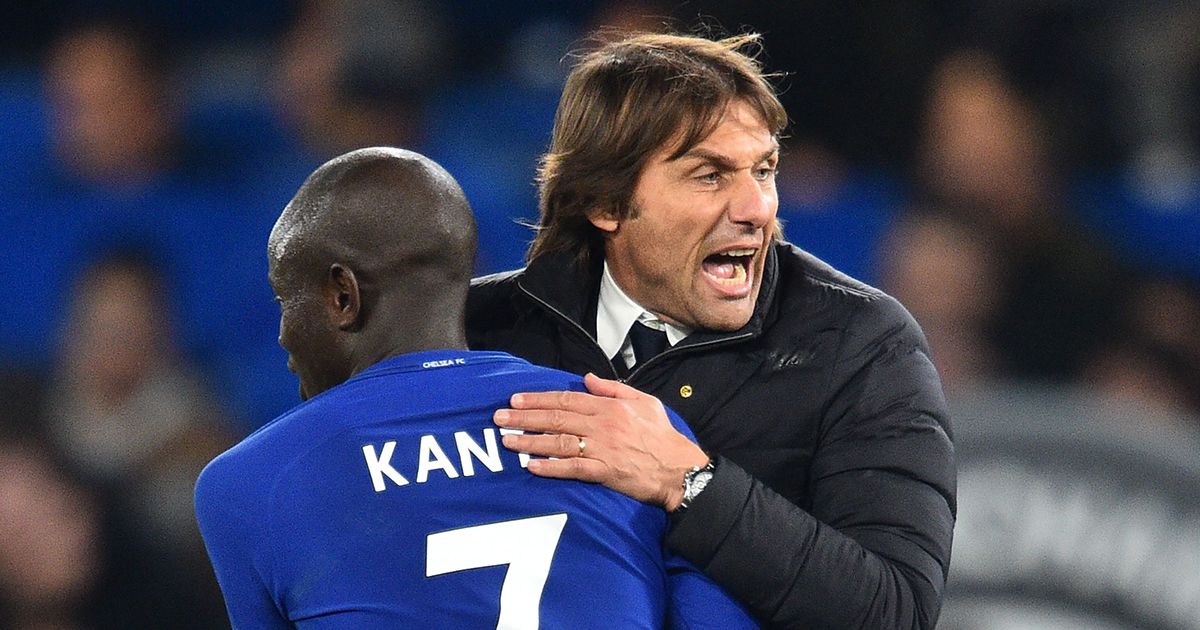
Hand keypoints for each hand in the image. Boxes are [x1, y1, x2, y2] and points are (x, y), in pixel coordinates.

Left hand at [494, 372, 709, 509]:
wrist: (679, 469)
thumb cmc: (663, 436)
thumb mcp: (644, 402)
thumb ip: (614, 388)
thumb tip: (588, 378)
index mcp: (609, 407)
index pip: (567, 399)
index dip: (539, 399)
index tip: (516, 399)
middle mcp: (602, 426)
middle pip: (556, 418)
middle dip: (525, 417)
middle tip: (500, 417)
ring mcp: (601, 449)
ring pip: (558, 442)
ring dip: (530, 441)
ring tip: (507, 440)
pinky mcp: (603, 473)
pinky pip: (571, 469)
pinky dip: (550, 467)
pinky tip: (531, 466)